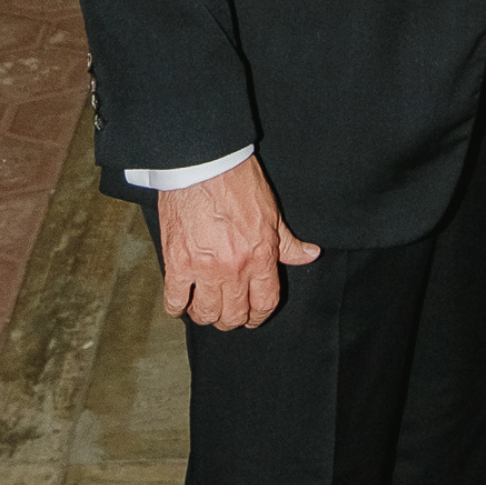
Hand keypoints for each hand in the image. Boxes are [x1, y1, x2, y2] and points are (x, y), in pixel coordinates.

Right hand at [157, 156, 318, 329]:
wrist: (204, 165)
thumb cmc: (239, 183)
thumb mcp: (273, 213)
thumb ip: (288, 243)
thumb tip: (310, 255)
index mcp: (261, 257)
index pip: (265, 303)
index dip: (259, 316)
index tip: (253, 317)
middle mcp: (234, 268)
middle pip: (234, 315)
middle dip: (233, 319)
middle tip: (228, 313)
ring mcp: (204, 268)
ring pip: (206, 313)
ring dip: (206, 315)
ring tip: (206, 307)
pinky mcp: (177, 263)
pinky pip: (175, 300)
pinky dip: (178, 308)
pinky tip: (181, 304)